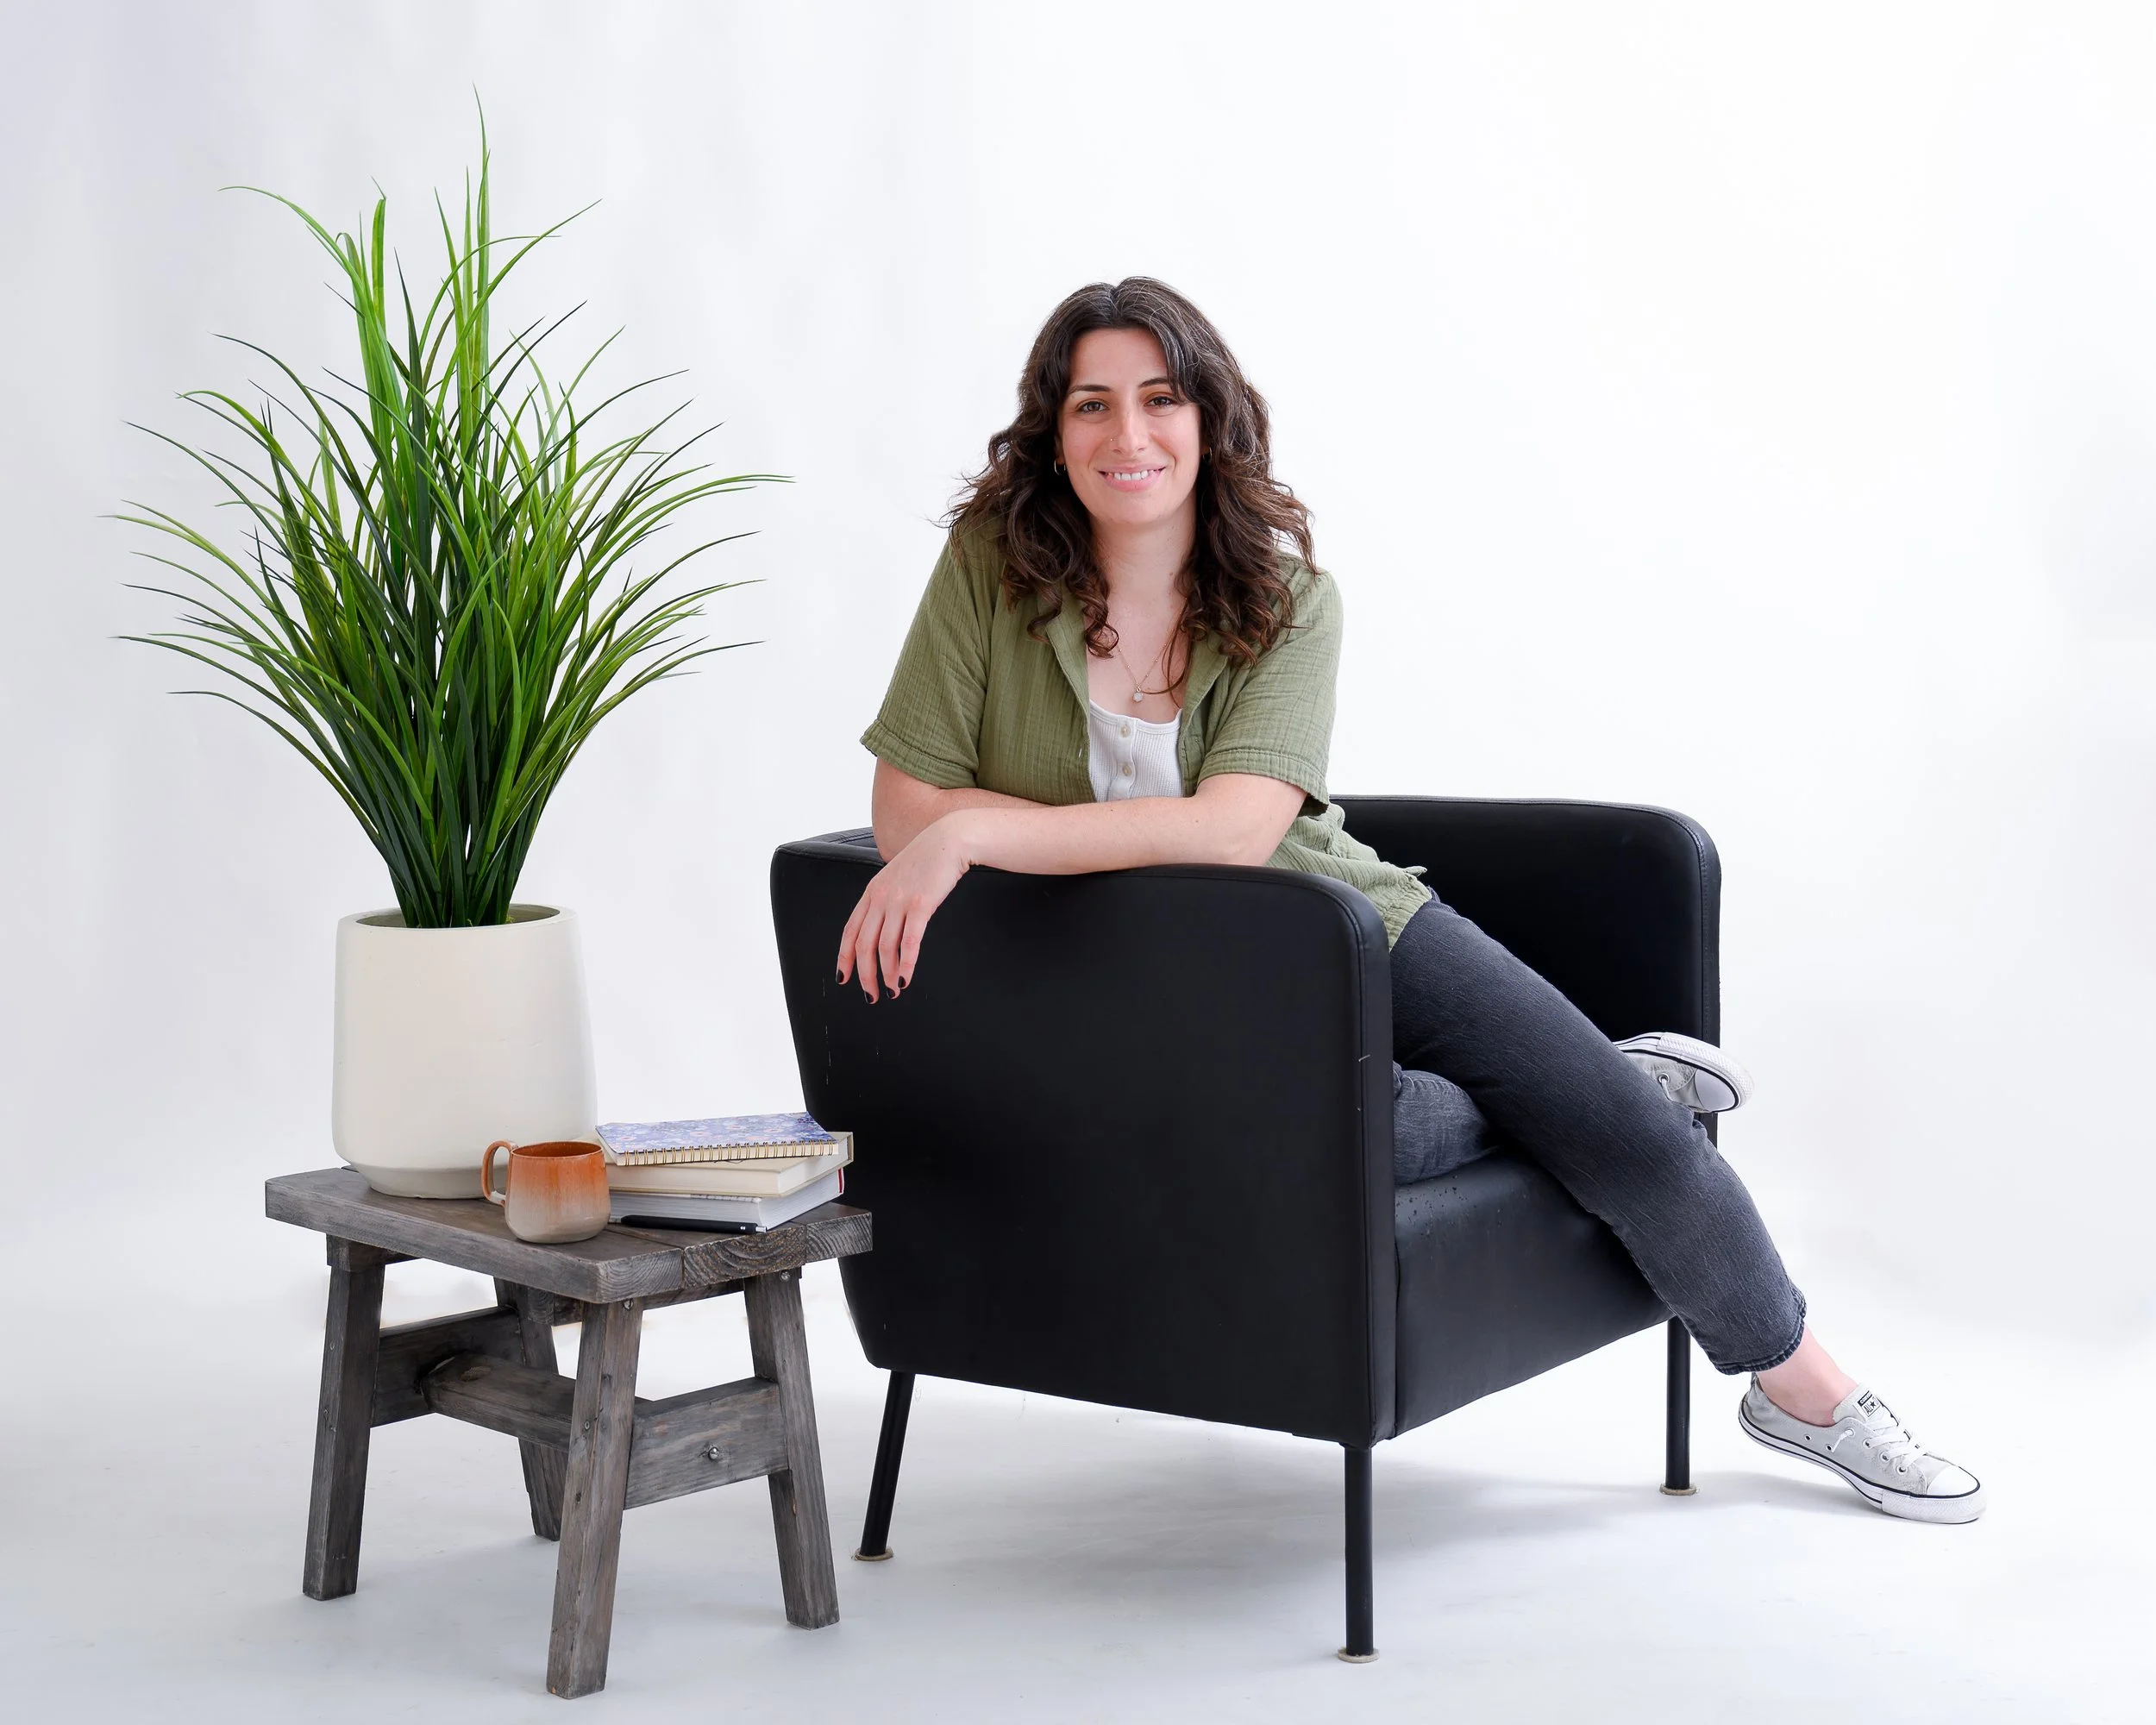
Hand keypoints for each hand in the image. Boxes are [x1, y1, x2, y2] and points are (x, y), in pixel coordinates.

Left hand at [835, 814, 974, 1002]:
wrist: (949, 840)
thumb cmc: (928, 859)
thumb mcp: (898, 876)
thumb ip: (887, 897)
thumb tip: (885, 922)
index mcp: (872, 892)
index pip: (850, 930)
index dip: (844, 957)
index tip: (843, 977)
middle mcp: (880, 897)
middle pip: (863, 944)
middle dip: (865, 974)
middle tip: (871, 995)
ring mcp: (899, 900)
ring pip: (885, 947)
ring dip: (886, 974)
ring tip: (892, 991)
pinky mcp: (920, 905)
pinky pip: (909, 942)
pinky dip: (905, 965)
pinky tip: (905, 979)